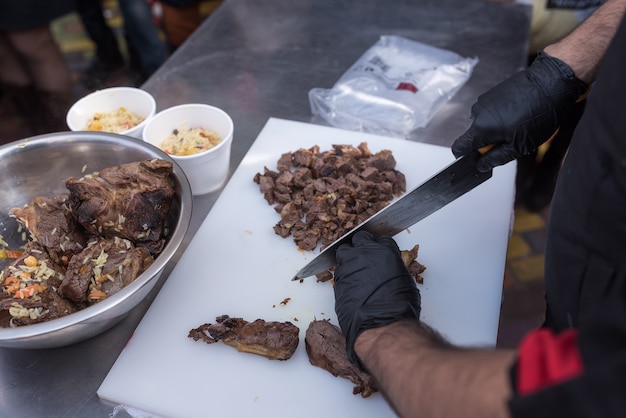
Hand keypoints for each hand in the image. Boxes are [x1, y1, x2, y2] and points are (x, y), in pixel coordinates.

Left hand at [333, 231, 420, 367]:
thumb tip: (390, 272)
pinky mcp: (338, 280)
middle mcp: (364, 254)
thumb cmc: (398, 306)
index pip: (381, 239)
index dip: (380, 245)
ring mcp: (348, 266)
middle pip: (359, 238)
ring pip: (343, 252)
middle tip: (365, 255)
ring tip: (354, 269)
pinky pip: (339, 272)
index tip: (380, 251)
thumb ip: (394, 269)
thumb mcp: (405, 281)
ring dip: (348, 258)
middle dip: (361, 245)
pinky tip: (350, 285)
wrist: (381, 323)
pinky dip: (344, 275)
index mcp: (384, 251)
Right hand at [451, 51, 587, 171]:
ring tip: (517, 126)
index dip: (466, 157)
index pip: (458, 148)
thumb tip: (481, 165)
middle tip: (510, 142)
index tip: (478, 159)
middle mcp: (477, 113)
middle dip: (487, 143)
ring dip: (495, 130)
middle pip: (473, 137)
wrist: (551, 82)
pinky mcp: (492, 94)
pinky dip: (500, 118)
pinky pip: (490, 113)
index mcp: (480, 128)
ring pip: (483, 124)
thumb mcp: (519, 146)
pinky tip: (517, 115)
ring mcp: (484, 101)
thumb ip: (495, 158)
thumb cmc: (538, 113)